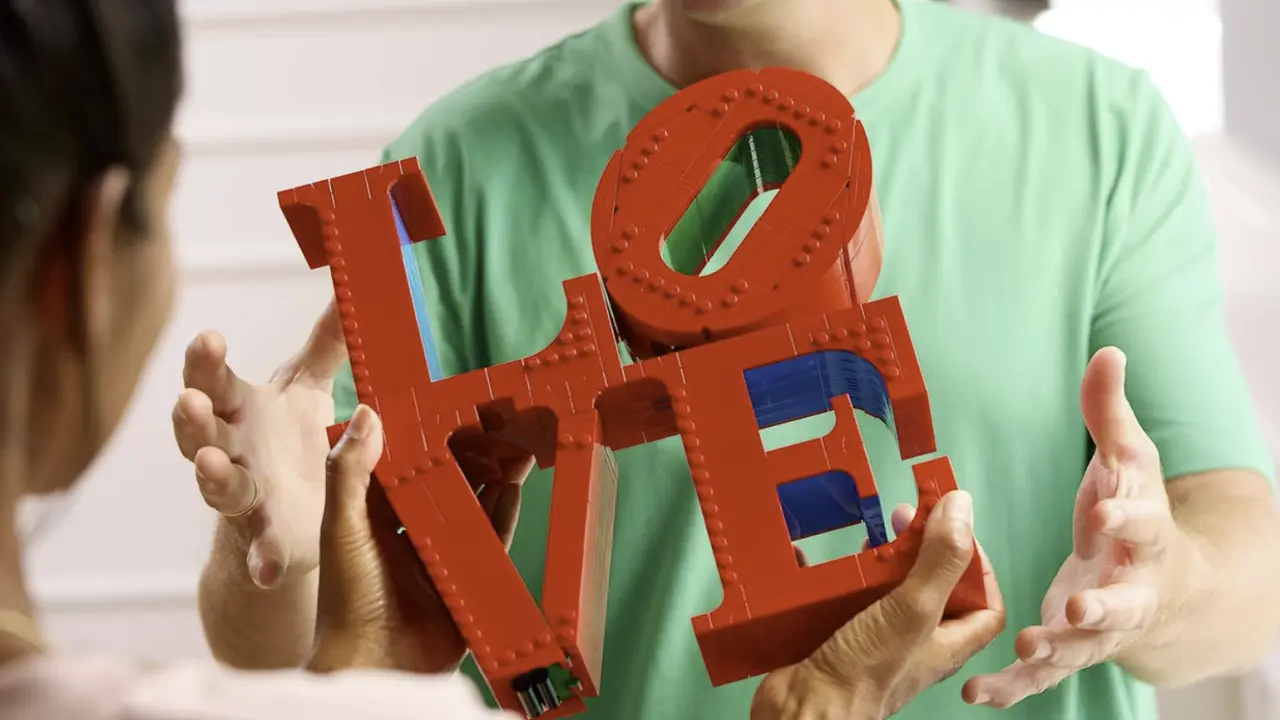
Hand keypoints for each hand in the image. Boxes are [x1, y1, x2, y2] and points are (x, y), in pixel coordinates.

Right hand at [173, 302, 344, 587]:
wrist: (290, 518)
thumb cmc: (290, 441)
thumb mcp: (307, 388)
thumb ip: (328, 342)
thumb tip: (348, 283)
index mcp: (240, 411)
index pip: (214, 380)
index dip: (206, 360)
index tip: (209, 336)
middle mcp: (231, 451)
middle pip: (198, 430)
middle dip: (189, 414)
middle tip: (188, 399)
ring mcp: (245, 497)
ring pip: (216, 486)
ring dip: (211, 476)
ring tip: (207, 464)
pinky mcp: (265, 539)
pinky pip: (259, 553)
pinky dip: (262, 561)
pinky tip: (268, 572)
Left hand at [307, 405, 531, 673]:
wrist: (375, 665)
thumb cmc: (346, 604)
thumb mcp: (342, 529)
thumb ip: (349, 475)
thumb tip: (367, 415)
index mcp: (372, 515)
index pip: (403, 464)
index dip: (425, 435)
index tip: (447, 406)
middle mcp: (407, 530)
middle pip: (445, 481)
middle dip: (470, 454)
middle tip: (493, 424)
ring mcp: (439, 554)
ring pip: (472, 505)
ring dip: (493, 478)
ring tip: (515, 449)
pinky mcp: (465, 577)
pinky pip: (490, 539)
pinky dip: (504, 513)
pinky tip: (515, 490)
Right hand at [752, 491, 1005, 719]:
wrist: (806, 711)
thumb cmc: (866, 674)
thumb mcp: (914, 609)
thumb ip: (942, 560)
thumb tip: (962, 506)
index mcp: (946, 641)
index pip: (983, 602)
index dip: (977, 564)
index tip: (955, 527)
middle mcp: (914, 641)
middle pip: (930, 588)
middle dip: (921, 549)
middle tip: (904, 518)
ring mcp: (874, 640)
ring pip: (883, 591)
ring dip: (876, 560)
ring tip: (866, 534)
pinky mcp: (835, 636)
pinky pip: (836, 598)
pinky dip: (827, 575)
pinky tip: (813, 556)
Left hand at [963, 347, 1193, 707]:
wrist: (1168, 586)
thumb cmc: (1138, 512)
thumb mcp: (1131, 460)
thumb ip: (1111, 413)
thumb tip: (1109, 352)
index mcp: (1145, 537)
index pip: (1145, 525)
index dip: (1127, 516)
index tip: (1105, 509)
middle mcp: (1130, 588)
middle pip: (1125, 603)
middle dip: (1105, 607)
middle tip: (1081, 607)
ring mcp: (1101, 627)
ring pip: (1084, 647)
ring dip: (1056, 650)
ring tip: (1028, 647)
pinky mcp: (1072, 648)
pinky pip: (1043, 674)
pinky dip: (1013, 686)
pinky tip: (977, 694)